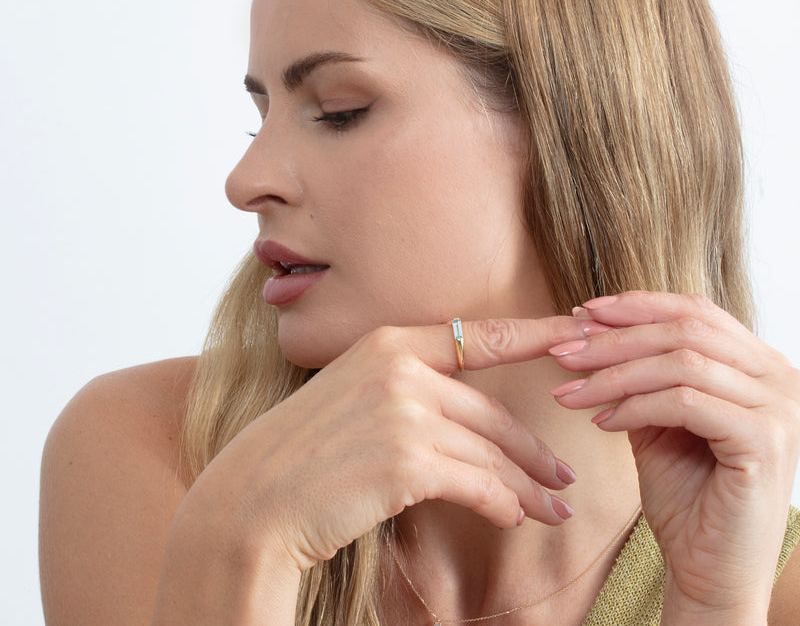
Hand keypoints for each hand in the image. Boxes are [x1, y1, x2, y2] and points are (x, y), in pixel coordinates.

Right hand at [182, 316, 587, 572]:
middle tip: (562, 474)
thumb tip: (464, 415)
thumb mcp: (353, 396)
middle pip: (489, 411)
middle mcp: (400, 368)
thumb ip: (408, 389)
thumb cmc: (304, 452)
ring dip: (526, 485)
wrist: (254, 499)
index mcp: (389, 343)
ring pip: (488, 451)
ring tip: (552, 507)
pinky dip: (502, 504)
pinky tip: (514, 518)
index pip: (478, 336)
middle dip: (532, 449)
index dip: (534, 332)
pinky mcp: (406, 461)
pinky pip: (476, 483)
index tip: (576, 330)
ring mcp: (403, 411)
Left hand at [548, 291, 799, 620]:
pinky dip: (635, 406)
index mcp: (756, 364)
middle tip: (562, 352)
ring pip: (680, 363)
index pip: (694, 310)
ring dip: (613, 373)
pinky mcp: (764, 441)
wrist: (710, 570)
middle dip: (613, 338)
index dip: (634, 306)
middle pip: (684, 330)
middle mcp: (777, 377)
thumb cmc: (686, 493)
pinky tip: (602, 423)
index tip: (580, 312)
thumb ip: (639, 373)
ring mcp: (778, 408)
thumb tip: (589, 327)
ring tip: (569, 391)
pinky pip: (684, 402)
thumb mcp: (656, 418)